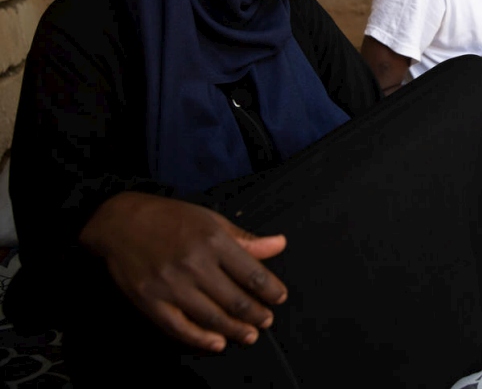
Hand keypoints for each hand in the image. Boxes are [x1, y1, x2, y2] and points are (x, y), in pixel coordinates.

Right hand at [80, 192, 287, 351]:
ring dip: (234, 330)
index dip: (270, 290)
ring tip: (249, 335)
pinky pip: (180, 327)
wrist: (120, 222)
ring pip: (211, 316)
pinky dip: (200, 339)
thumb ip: (246, 238)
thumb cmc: (169, 218)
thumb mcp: (211, 220)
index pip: (252, 273)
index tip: (279, 298)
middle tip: (267, 321)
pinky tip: (217, 343)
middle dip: (256, 314)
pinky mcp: (151, 301)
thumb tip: (280, 244)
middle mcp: (194, 264)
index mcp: (213, 241)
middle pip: (234, 299)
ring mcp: (171, 285)